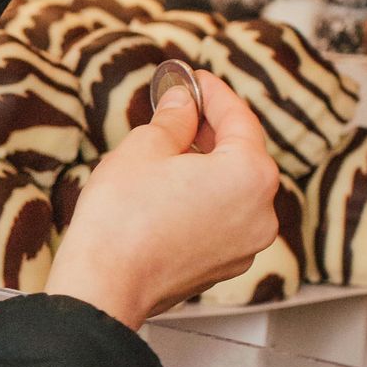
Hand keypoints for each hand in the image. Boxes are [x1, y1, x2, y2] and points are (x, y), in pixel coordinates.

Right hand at [46, 73, 280, 328]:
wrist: (104, 286)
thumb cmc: (121, 218)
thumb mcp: (145, 147)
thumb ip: (175, 117)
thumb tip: (182, 102)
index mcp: (251, 174)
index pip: (240, 118)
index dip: (212, 93)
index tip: (193, 80)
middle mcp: (262, 212)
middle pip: (242, 155)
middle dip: (211, 129)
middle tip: (180, 108)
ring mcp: (247, 244)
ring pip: (233, 189)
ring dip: (208, 165)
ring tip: (171, 149)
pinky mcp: (225, 266)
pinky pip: (222, 218)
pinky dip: (204, 199)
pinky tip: (172, 189)